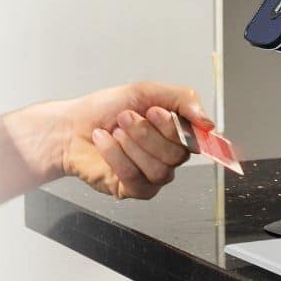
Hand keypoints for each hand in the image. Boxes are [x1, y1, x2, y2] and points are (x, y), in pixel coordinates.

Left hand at [3, 81, 212, 199]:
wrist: (72, 126)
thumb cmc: (106, 109)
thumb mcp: (146, 91)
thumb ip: (183, 100)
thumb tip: (208, 123)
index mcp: (177, 131)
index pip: (198, 139)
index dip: (178, 128)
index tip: (155, 111)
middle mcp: (169, 155)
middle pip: (178, 155)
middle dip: (147, 133)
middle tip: (125, 117)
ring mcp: (153, 175)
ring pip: (160, 170)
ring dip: (132, 146)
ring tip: (114, 131)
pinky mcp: (134, 189)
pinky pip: (136, 179)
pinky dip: (116, 157)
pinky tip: (105, 142)